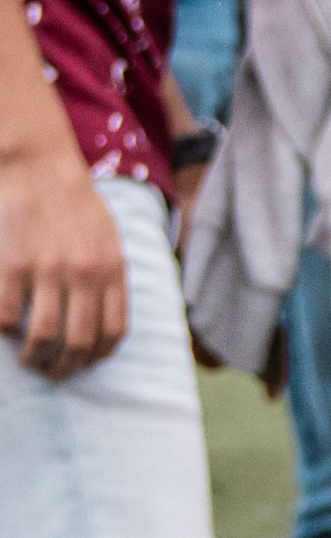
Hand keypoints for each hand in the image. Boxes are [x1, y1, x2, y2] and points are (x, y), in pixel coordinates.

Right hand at [0, 136, 128, 376]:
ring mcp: (46, 270)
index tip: (83, 363)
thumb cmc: (75, 204)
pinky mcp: (11, 265)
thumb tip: (108, 321)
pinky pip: (7, 317)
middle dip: (65, 367)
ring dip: (35, 357)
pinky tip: (6, 327)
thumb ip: (111, 277)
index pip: (112, 333)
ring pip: (43, 337)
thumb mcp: (110, 238)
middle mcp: (84, 273)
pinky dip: (5, 331)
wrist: (39, 166)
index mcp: (112, 268)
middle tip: (52, 372)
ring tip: (29, 358)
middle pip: (79, 343)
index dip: (96, 357)